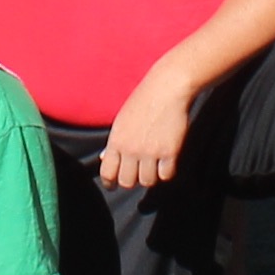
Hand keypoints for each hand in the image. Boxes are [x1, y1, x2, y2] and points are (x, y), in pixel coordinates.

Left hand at [98, 70, 194, 194]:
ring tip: (153, 166)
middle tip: (136, 173)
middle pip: (127, 182)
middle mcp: (131, 149)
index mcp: (116, 141)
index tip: (113, 185)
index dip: (109, 182)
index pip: (107, 173)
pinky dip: (166, 172)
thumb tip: (104, 158)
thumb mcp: (121, 120)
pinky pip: (166, 175)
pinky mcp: (170, 152)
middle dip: (131, 180)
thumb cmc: (142, 101)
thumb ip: (113, 142)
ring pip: (147, 181)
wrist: (167, 88)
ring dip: (150, 176)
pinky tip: (165, 163)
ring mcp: (150, 152)